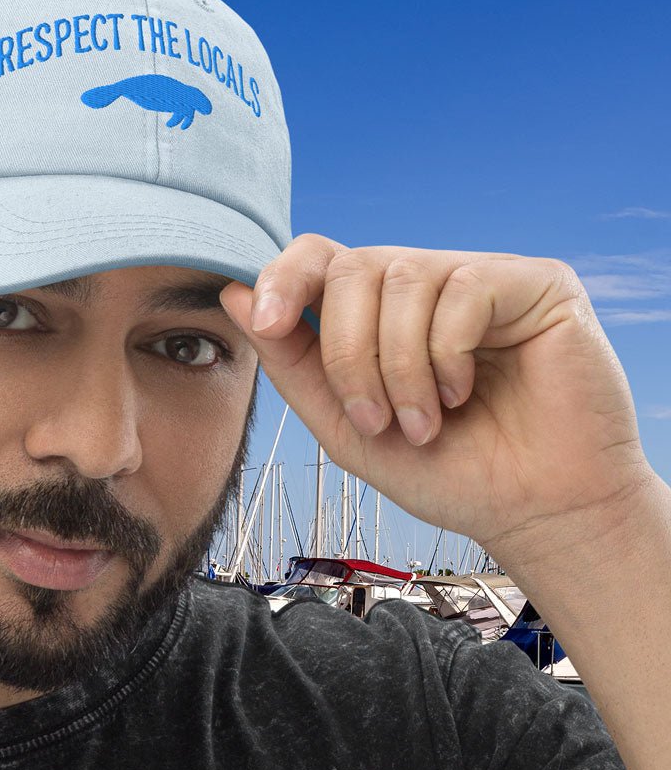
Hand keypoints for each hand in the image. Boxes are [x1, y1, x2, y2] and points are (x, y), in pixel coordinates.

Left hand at [218, 234, 653, 558]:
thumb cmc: (444, 470)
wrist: (529, 511)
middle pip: (350, 268)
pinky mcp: (534, 283)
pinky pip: (463, 289)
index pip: (318, 258)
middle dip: (346, 353)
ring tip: (422, 423)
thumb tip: (234, 295)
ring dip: (397, 367)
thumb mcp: (345, 426)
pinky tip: (464, 394)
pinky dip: (447, 354)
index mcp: (376, 312)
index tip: (266, 321)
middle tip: (374, 420)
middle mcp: (423, 284)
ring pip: (401, 278)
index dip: (283, 278)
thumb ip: (292, 363)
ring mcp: (477, 277)